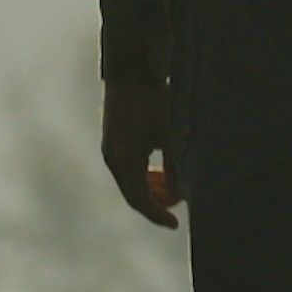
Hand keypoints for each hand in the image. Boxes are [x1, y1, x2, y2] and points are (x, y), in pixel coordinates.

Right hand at [101, 81, 181, 228]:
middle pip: (134, 193)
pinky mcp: (113, 138)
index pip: (141, 201)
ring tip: (173, 185)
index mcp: (124, 161)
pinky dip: (144, 173)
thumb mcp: (169, 131)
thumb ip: (175, 164)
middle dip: (156, 202)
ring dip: (150, 187)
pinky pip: (128, 167)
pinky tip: (161, 166)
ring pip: (130, 180)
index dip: (159, 215)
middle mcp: (113, 158)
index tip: (175, 224)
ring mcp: (111, 148)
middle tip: (177, 206)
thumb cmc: (154, 97)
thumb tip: (180, 194)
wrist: (131, 66)